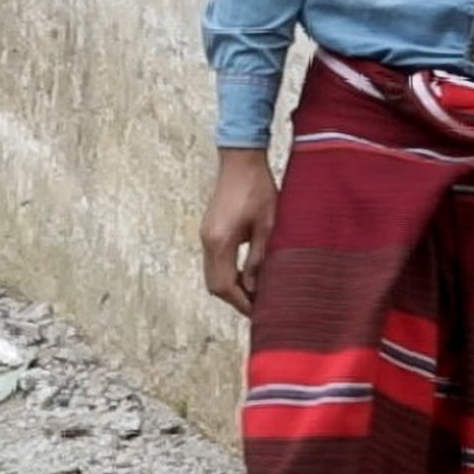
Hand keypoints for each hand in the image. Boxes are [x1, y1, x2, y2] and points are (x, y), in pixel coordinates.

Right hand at [201, 150, 278, 312]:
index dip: (242, 302)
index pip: (225, 285)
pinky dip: (227, 273)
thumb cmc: (258, 188)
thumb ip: (259, 258)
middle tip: (258, 307)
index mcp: (220, 241)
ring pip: (212, 274)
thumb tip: (255, 287)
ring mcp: (205, 234)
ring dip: (230, 287)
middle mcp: (207, 240)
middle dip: (235, 299)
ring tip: (255, 293)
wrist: (241, 159)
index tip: (258, 313)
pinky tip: (246, 274)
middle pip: (214, 285)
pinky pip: (213, 261)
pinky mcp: (209, 230)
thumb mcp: (268, 225)